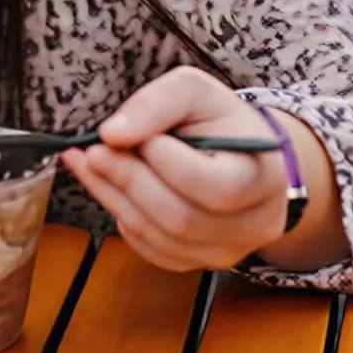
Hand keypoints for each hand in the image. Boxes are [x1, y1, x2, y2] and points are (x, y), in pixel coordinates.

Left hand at [63, 65, 346, 272]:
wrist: (240, 156)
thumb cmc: (218, 120)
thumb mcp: (193, 90)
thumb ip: (157, 103)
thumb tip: (112, 134)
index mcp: (263, 178)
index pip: (214, 187)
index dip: (164, 161)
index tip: (135, 134)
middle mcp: (254, 225)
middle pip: (181, 218)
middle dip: (128, 181)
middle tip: (92, 151)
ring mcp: (228, 250)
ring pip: (161, 239)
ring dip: (114, 198)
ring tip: (89, 163)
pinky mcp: (199, 261)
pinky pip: (152, 251)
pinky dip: (123, 217)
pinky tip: (108, 187)